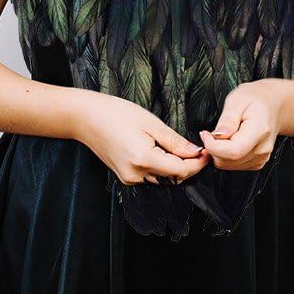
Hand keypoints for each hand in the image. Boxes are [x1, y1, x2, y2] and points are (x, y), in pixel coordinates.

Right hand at [72, 90, 210, 185]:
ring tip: (179, 148)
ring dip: (174, 168)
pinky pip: (150, 176)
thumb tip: (195, 153)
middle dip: (188, 166)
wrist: (85, 117)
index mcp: (143, 160)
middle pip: (173, 178)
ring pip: (162, 179)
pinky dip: (161, 167)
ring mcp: (128, 178)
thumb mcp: (150, 123)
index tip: (207, 153)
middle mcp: (136, 175)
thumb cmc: (116, 113)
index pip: (181, 171)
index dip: (197, 164)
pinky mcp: (125, 177)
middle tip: (197, 149)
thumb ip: (174, 141)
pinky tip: (161, 151)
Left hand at [200, 81, 281, 171]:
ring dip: (219, 152)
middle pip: (228, 161)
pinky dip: (225, 156)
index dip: (213, 146)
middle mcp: (262, 149)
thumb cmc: (256, 98)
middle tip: (211, 132)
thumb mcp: (237, 100)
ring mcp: (261, 158)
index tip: (205, 134)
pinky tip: (229, 141)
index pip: (233, 151)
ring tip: (223, 134)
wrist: (274, 105)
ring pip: (229, 165)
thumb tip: (217, 136)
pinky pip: (234, 165)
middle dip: (213, 148)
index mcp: (259, 131)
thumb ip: (227, 120)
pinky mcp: (257, 162)